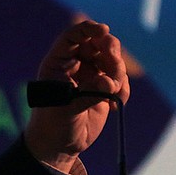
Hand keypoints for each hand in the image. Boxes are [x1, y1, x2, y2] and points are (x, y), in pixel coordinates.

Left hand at [24, 20, 129, 172]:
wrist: (60, 145)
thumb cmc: (53, 123)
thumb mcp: (66, 108)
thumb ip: (87, 93)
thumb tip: (108, 81)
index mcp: (58, 62)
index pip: (72, 37)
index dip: (87, 29)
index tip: (103, 30)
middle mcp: (75, 64)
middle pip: (97, 43)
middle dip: (110, 49)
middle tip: (114, 61)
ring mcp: (91, 75)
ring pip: (112, 60)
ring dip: (118, 72)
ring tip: (112, 93)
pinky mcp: (104, 88)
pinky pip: (120, 79)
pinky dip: (122, 88)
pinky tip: (114, 104)